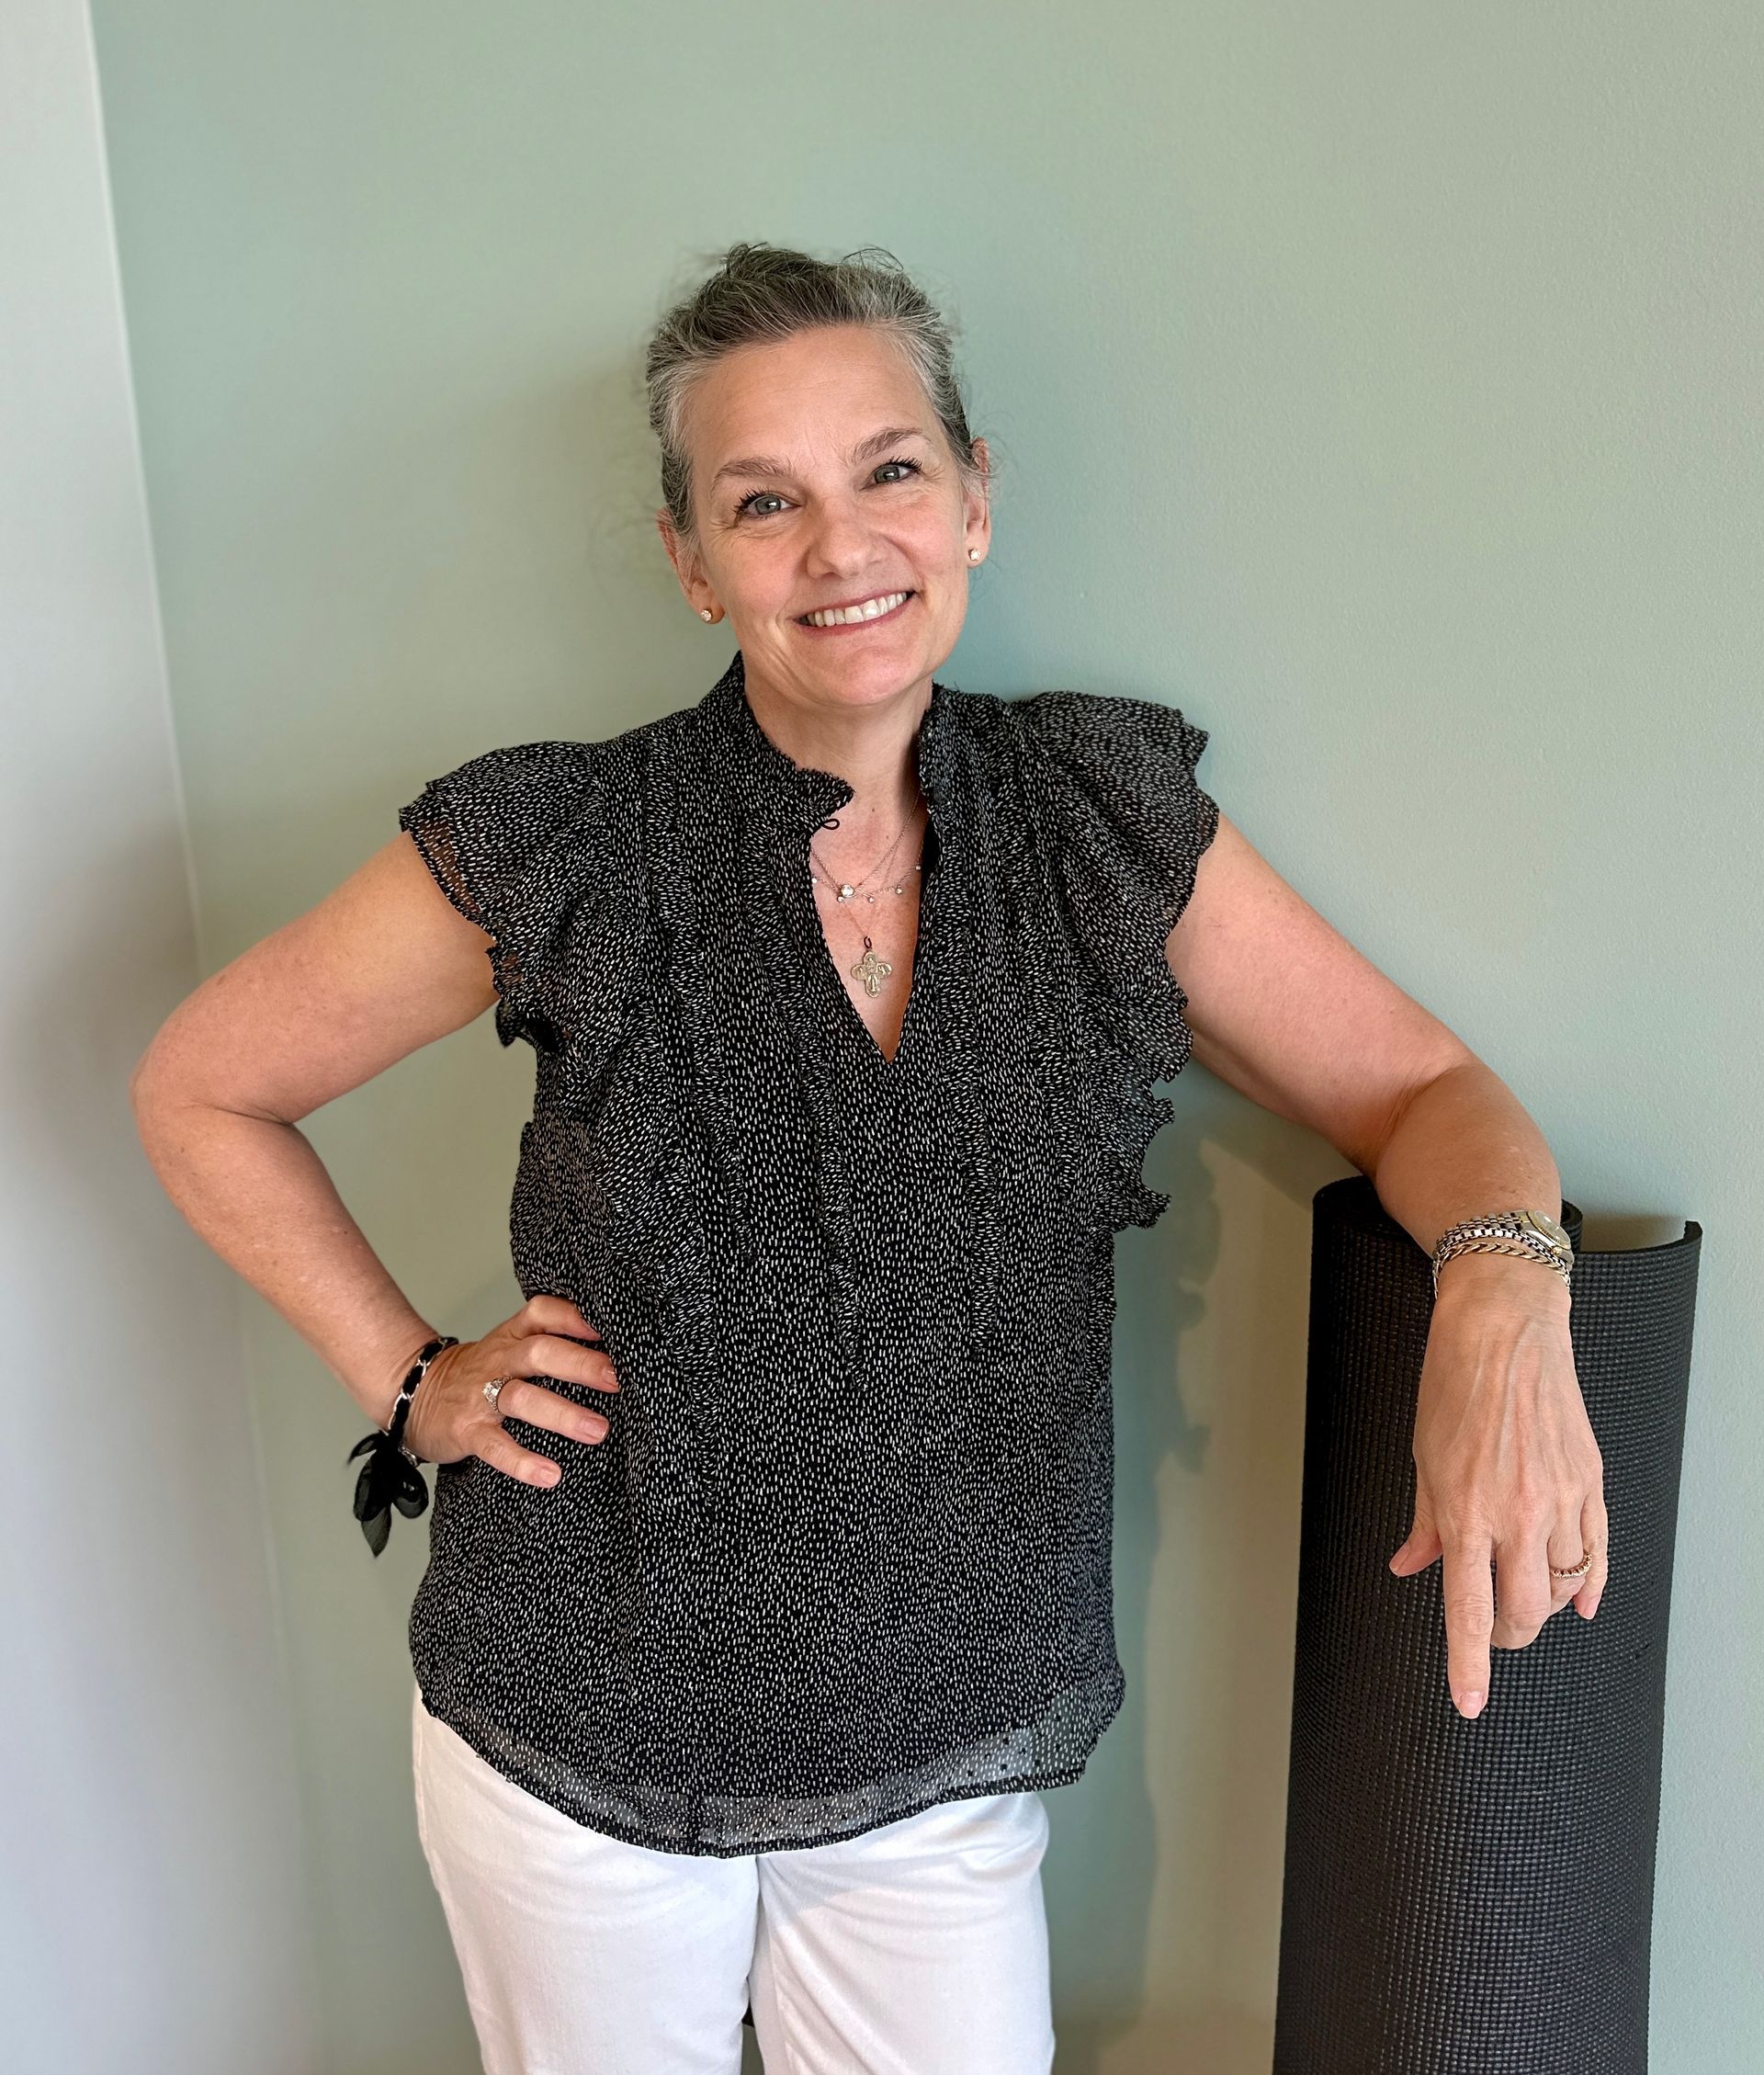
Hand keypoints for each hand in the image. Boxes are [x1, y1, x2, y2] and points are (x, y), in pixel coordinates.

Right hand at [401, 1294, 619, 1489]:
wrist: (413, 1392)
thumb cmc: (479, 1372)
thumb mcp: (510, 1346)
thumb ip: (551, 1343)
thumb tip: (615, 1356)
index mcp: (513, 1335)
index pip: (543, 1312)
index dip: (575, 1317)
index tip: (611, 1329)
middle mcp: (500, 1360)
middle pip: (540, 1352)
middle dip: (581, 1364)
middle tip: (618, 1380)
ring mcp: (482, 1395)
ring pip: (522, 1397)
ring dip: (562, 1413)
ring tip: (598, 1430)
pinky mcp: (467, 1430)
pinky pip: (495, 1445)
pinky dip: (521, 1461)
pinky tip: (548, 1474)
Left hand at [1387, 1259, 1606, 1719]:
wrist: (1503, 1330)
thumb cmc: (1454, 1383)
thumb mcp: (1421, 1457)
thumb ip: (1421, 1523)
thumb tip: (1410, 1566)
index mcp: (1464, 1509)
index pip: (1467, 1609)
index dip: (1468, 1664)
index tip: (1468, 1702)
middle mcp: (1515, 1512)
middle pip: (1523, 1613)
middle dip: (1507, 1638)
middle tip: (1493, 1634)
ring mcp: (1559, 1499)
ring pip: (1564, 1588)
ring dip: (1544, 1607)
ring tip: (1523, 1598)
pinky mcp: (1588, 1482)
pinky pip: (1597, 1555)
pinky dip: (1588, 1586)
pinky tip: (1579, 1601)